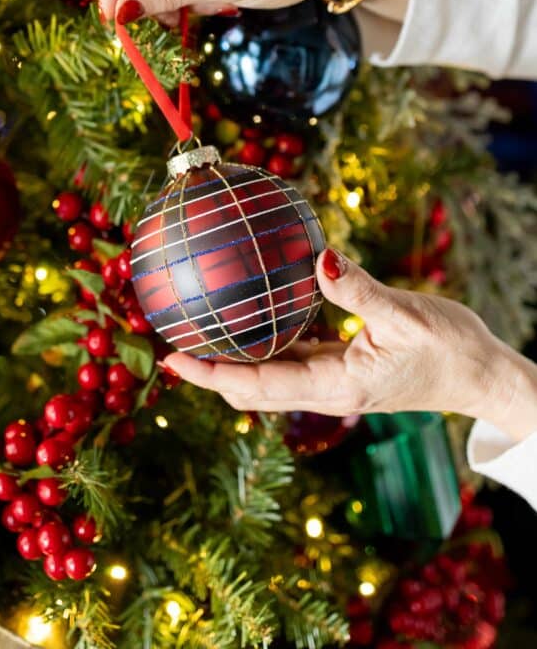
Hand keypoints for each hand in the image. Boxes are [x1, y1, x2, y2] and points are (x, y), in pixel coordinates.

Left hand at [163, 249, 536, 443]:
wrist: (482, 376)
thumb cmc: (452, 348)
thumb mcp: (408, 315)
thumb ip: (360, 290)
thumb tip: (320, 258)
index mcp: (337, 387)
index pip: (258, 386)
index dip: (212, 375)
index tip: (172, 356)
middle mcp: (326, 392)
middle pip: (250, 389)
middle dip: (208, 371)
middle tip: (168, 341)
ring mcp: (332, 382)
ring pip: (266, 376)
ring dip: (230, 359)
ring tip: (196, 328)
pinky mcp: (341, 368)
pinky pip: (290, 357)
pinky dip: (263, 342)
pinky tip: (249, 313)